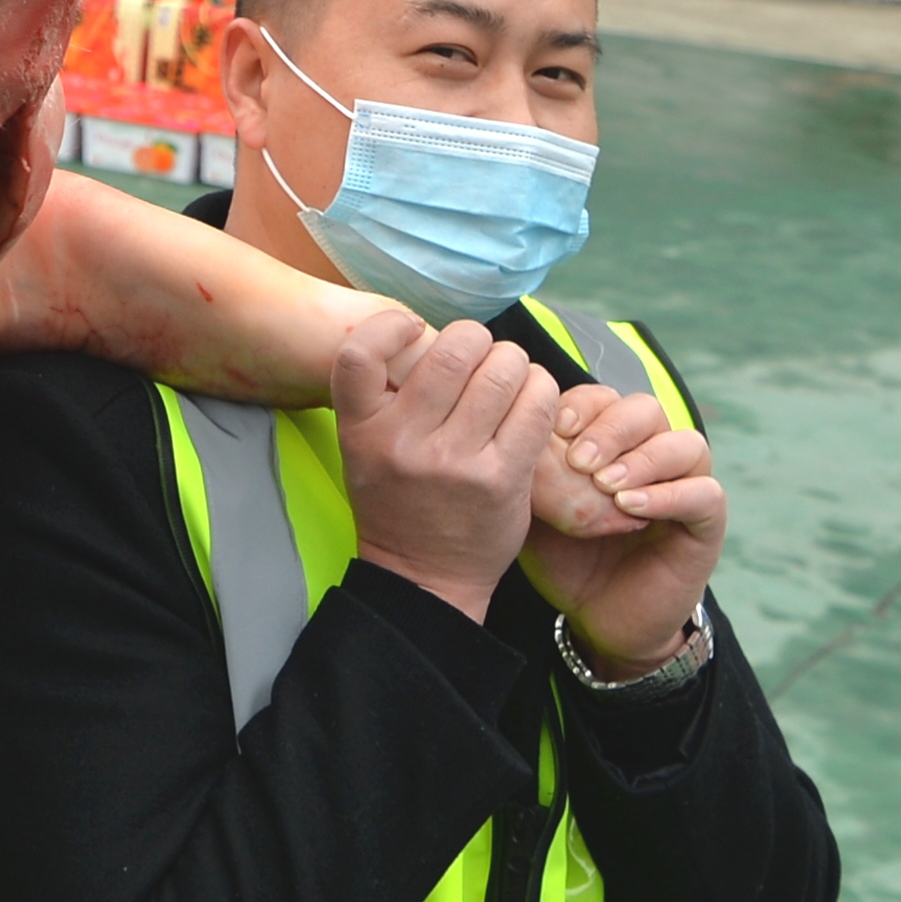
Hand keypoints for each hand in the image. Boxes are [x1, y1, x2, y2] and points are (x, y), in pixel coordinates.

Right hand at [333, 313, 558, 618]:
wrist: (422, 576)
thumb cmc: (397, 502)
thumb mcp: (364, 449)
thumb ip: (386, 398)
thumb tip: (433, 335)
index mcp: (362, 430)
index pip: (359, 353)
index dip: (390, 325)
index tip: (412, 328)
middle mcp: (405, 442)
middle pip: (453, 350)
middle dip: (476, 341)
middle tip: (480, 356)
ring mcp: (456, 461)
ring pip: (504, 370)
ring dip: (514, 363)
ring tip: (510, 378)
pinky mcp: (503, 477)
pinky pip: (537, 405)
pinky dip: (541, 391)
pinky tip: (532, 399)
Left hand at [523, 383, 726, 675]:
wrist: (594, 616)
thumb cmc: (562, 556)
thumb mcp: (535, 509)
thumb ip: (532, 470)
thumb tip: (515, 431)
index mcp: (612, 443)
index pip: (607, 399)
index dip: (585, 405)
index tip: (558, 425)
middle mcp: (653, 456)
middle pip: (647, 411)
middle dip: (611, 428)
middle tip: (579, 460)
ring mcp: (685, 487)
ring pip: (685, 444)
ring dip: (642, 458)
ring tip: (605, 485)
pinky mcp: (706, 524)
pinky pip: (705, 493)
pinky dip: (668, 494)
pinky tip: (630, 507)